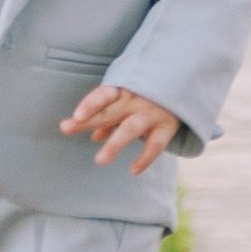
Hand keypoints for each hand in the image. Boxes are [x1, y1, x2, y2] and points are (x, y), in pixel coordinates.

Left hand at [58, 83, 182, 173]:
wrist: (183, 81)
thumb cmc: (145, 93)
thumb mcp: (126, 99)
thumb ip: (109, 116)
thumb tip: (95, 137)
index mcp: (123, 91)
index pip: (103, 95)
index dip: (90, 104)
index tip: (75, 115)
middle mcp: (136, 101)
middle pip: (110, 112)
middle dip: (89, 121)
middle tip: (67, 128)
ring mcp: (152, 113)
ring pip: (131, 129)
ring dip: (115, 144)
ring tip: (100, 160)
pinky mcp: (167, 127)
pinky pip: (155, 145)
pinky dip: (145, 158)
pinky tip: (133, 171)